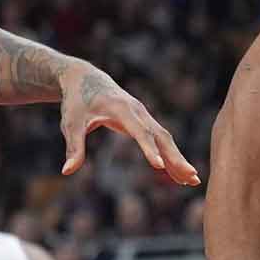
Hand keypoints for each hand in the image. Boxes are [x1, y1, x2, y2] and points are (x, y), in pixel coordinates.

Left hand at [58, 62, 199, 184]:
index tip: (159, 167)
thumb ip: (74, 147)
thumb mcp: (71, 123)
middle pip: (162, 136)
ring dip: (179, 159)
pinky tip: (178, 172)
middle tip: (191, 176)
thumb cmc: (77, 102)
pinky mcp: (144, 121)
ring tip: (192, 180)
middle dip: (176, 157)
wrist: (85, 78)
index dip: (149, 149)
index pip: (140, 132)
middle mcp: (139, 111)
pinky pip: (161, 139)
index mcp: (122, 110)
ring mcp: (144, 115)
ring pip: (166, 139)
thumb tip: (67, 171)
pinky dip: (171, 155)